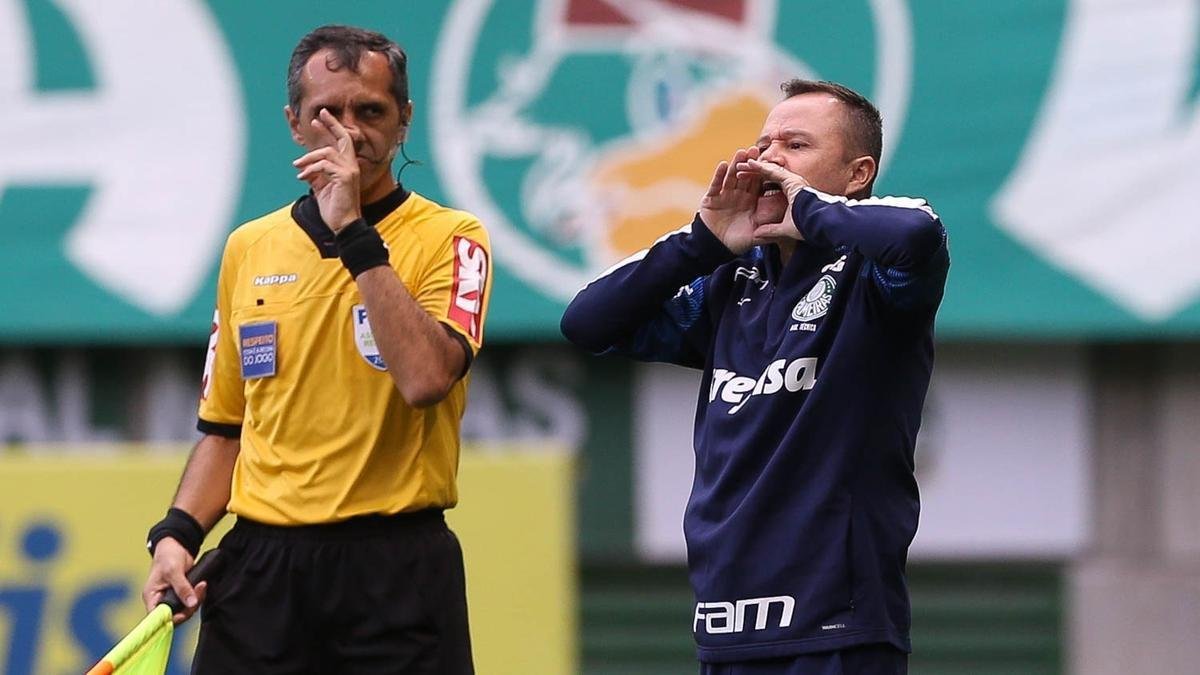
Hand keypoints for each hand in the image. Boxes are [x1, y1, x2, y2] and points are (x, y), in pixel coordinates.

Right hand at [142, 537, 206, 624]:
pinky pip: (191, 602)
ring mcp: (172, 598)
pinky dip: (198, 595)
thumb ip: (182, 588)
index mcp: (151, 597)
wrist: (176, 545)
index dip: (171, 619)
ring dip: (196, 599)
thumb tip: (191, 603)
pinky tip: (202, 586)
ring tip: (202, 585)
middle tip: (199, 590)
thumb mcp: (173, 571)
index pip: (158, 617)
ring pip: (185, 609)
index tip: (185, 612)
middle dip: (189, 607)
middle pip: (175, 615)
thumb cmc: (168, 556)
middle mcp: (160, 600)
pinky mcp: (182, 595)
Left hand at [293, 108, 362, 231]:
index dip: (332, 127)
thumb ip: (316, 174)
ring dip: (309, 158)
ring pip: (327, 153)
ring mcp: (350, 171)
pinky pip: (324, 166)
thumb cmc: (334, 207)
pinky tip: (302, 178)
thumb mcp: (321, 187)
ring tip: (297, 167)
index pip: (342, 142)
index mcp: (347, 166)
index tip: (320, 117)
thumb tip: (306, 168)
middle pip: (343, 139)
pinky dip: (310, 170)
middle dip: (330, 125)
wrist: (343, 224)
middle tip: (317, 116)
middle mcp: (352, 166)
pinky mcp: (344, 178)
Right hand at [698, 146, 762, 254]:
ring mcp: (725, 195)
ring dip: (736, 164)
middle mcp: (739, 195)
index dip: (763, 173)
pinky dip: (719, 175)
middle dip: (750, 163)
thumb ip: (771, 230)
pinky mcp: (711, 198)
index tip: (769, 162)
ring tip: (742, 152)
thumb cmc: (738, 241)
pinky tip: (723, 165)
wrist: (716, 247)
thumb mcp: (758, 235)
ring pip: (731, 176)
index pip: (758, 183)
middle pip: (746, 176)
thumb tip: (789, 227)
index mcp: (751, 201)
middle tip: (755, 149)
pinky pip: (716, 185)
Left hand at [738, 158, 808, 243]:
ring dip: (754, 167)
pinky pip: (774, 171)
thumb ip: (770, 230)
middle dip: (753, 172)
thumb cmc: (807, 228)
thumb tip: (757, 234)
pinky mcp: (793, 180)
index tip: (744, 181)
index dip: (756, 181)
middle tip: (739, 170)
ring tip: (740, 164)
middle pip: (769, 175)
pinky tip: (750, 164)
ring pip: (770, 171)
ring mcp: (794, 181)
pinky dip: (761, 167)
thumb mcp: (784, 230)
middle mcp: (792, 184)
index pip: (770, 184)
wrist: (819, 226)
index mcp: (791, 193)